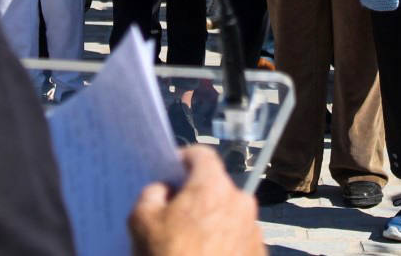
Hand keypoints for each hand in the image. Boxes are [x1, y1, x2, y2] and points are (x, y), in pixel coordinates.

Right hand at [129, 146, 263, 255]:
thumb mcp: (142, 223)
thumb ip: (150, 194)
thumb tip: (162, 190)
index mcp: (213, 186)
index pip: (201, 155)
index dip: (183, 160)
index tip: (171, 172)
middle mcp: (240, 202)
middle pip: (215, 187)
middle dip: (195, 197)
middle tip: (173, 215)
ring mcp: (253, 230)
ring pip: (227, 215)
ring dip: (210, 222)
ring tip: (188, 244)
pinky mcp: (259, 255)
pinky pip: (237, 239)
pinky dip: (223, 244)